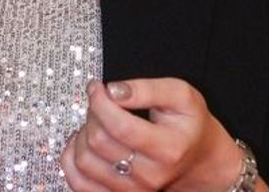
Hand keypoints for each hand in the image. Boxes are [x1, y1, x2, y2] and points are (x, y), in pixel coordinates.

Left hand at [58, 77, 245, 191]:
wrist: (197, 158)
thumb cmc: (188, 123)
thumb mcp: (180, 95)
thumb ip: (147, 88)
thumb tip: (113, 91)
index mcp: (168, 148)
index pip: (120, 126)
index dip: (100, 102)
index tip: (97, 87)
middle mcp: (150, 176)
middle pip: (99, 142)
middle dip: (92, 113)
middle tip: (102, 102)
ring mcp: (132, 191)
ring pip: (83, 161)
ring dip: (82, 134)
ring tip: (97, 121)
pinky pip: (78, 183)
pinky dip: (71, 159)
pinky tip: (83, 142)